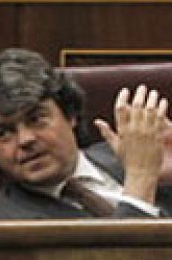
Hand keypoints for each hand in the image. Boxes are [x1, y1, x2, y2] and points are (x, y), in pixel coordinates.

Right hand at [96, 84, 168, 202]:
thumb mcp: (114, 145)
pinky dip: (161, 107)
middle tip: (142, 87)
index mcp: (122, 131)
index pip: (120, 109)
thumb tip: (97, 122)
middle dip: (139, 94)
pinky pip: (160, 117)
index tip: (125, 91)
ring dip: (151, 98)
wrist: (141, 171)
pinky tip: (162, 101)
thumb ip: (106, 132)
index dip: (122, 98)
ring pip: (149, 109)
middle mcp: (134, 129)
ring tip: (152, 92)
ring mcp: (146, 131)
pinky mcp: (157, 134)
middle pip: (136, 106)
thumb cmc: (128, 160)